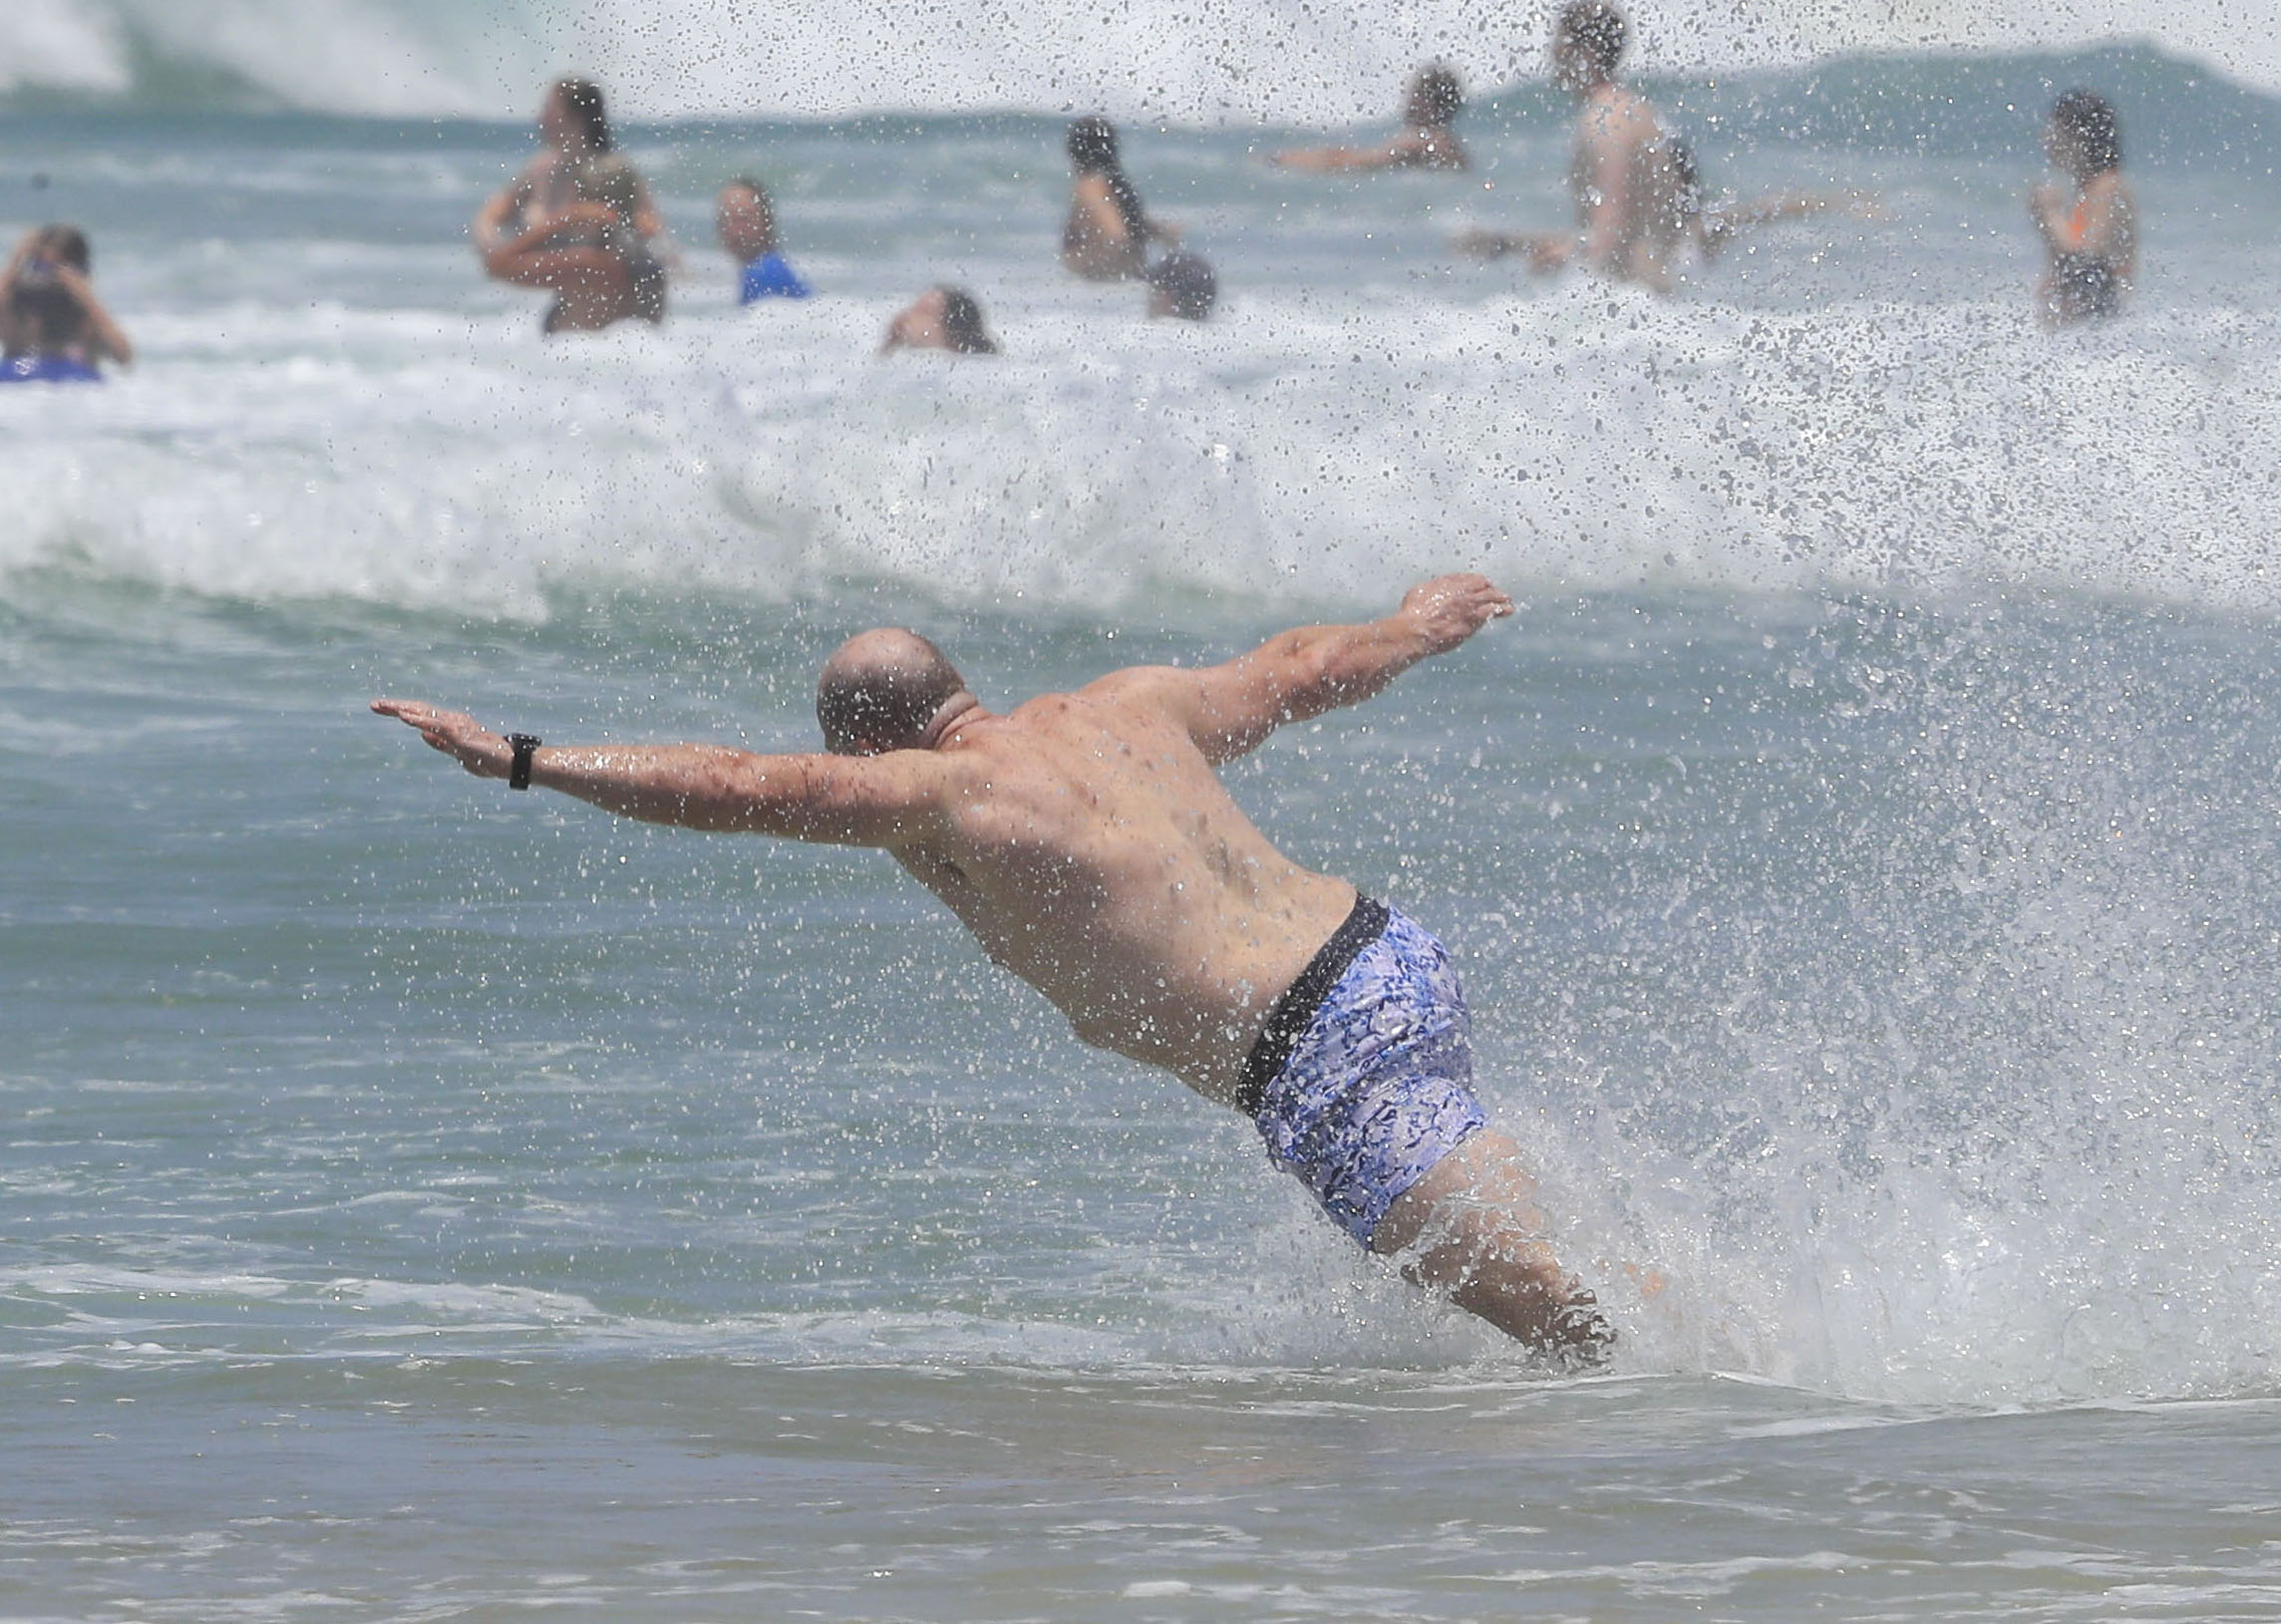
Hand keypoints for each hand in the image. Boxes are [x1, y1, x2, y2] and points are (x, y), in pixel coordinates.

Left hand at [372, 699, 512, 777]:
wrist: (510, 764)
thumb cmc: (488, 759)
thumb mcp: (458, 753)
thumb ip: (441, 744)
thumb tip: (423, 735)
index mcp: (449, 726)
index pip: (420, 715)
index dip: (401, 711)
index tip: (379, 708)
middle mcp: (451, 721)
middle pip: (419, 710)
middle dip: (395, 707)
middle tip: (374, 705)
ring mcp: (455, 726)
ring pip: (424, 714)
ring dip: (404, 710)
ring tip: (385, 706)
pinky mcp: (459, 735)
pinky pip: (435, 725)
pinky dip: (418, 720)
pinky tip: (404, 717)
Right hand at [1397, 573, 1513, 653]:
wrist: (1417, 629)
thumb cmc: (1414, 612)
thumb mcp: (1421, 591)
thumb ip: (1435, 587)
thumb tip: (1440, 586)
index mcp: (1451, 582)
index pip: (1472, 578)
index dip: (1479, 582)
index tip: (1482, 584)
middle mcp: (1464, 591)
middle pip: (1485, 586)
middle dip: (1492, 590)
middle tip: (1498, 594)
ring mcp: (1471, 605)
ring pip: (1493, 597)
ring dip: (1501, 599)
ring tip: (1507, 603)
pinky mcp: (1475, 621)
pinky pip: (1493, 611)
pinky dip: (1501, 610)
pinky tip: (1507, 611)